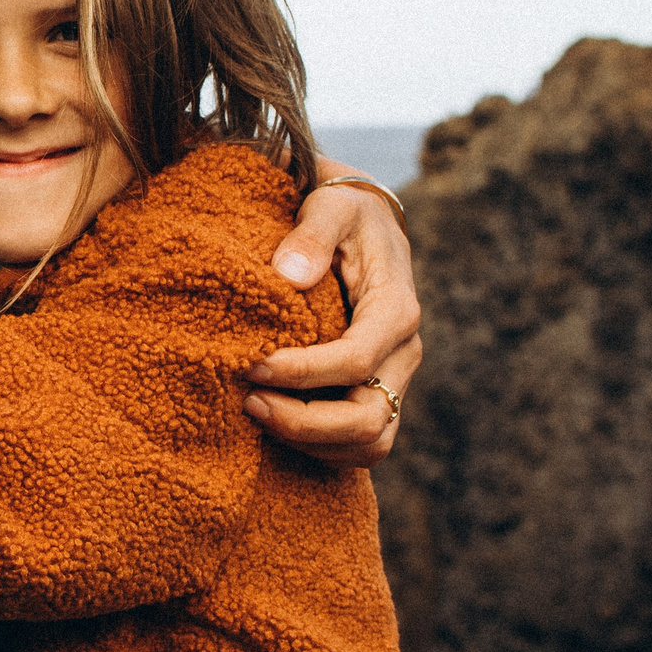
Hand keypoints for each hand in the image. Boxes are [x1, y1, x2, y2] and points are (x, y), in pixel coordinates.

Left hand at [243, 158, 420, 468]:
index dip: (301, 373)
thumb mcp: (331, 205)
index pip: (354, 361)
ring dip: (310, 442)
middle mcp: (403, 354)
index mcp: (397, 310)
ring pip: (368, 444)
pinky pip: (357, 446)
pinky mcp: (376, 395)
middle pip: (367, 419)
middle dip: (304, 422)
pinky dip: (317, 447)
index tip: (251, 365)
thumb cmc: (342, 213)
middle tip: (248, 401)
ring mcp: (393, 380)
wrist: (363, 226)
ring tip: (256, 412)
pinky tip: (273, 421)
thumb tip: (288, 273)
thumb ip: (312, 232)